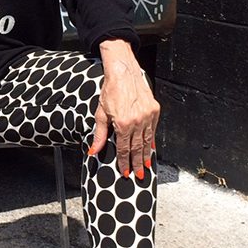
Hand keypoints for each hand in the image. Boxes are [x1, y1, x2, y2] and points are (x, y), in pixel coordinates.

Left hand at [89, 42, 159, 178]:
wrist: (123, 72)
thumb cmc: (110, 91)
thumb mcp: (100, 114)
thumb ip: (99, 135)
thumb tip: (93, 151)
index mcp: (123, 123)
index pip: (123, 148)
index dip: (123, 161)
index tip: (125, 171)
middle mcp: (138, 121)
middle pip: (137, 148)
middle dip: (137, 163)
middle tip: (139, 175)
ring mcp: (148, 115)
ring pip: (147, 140)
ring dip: (146, 155)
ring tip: (146, 166)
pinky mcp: (154, 110)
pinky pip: (153, 130)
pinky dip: (152, 140)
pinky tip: (151, 149)